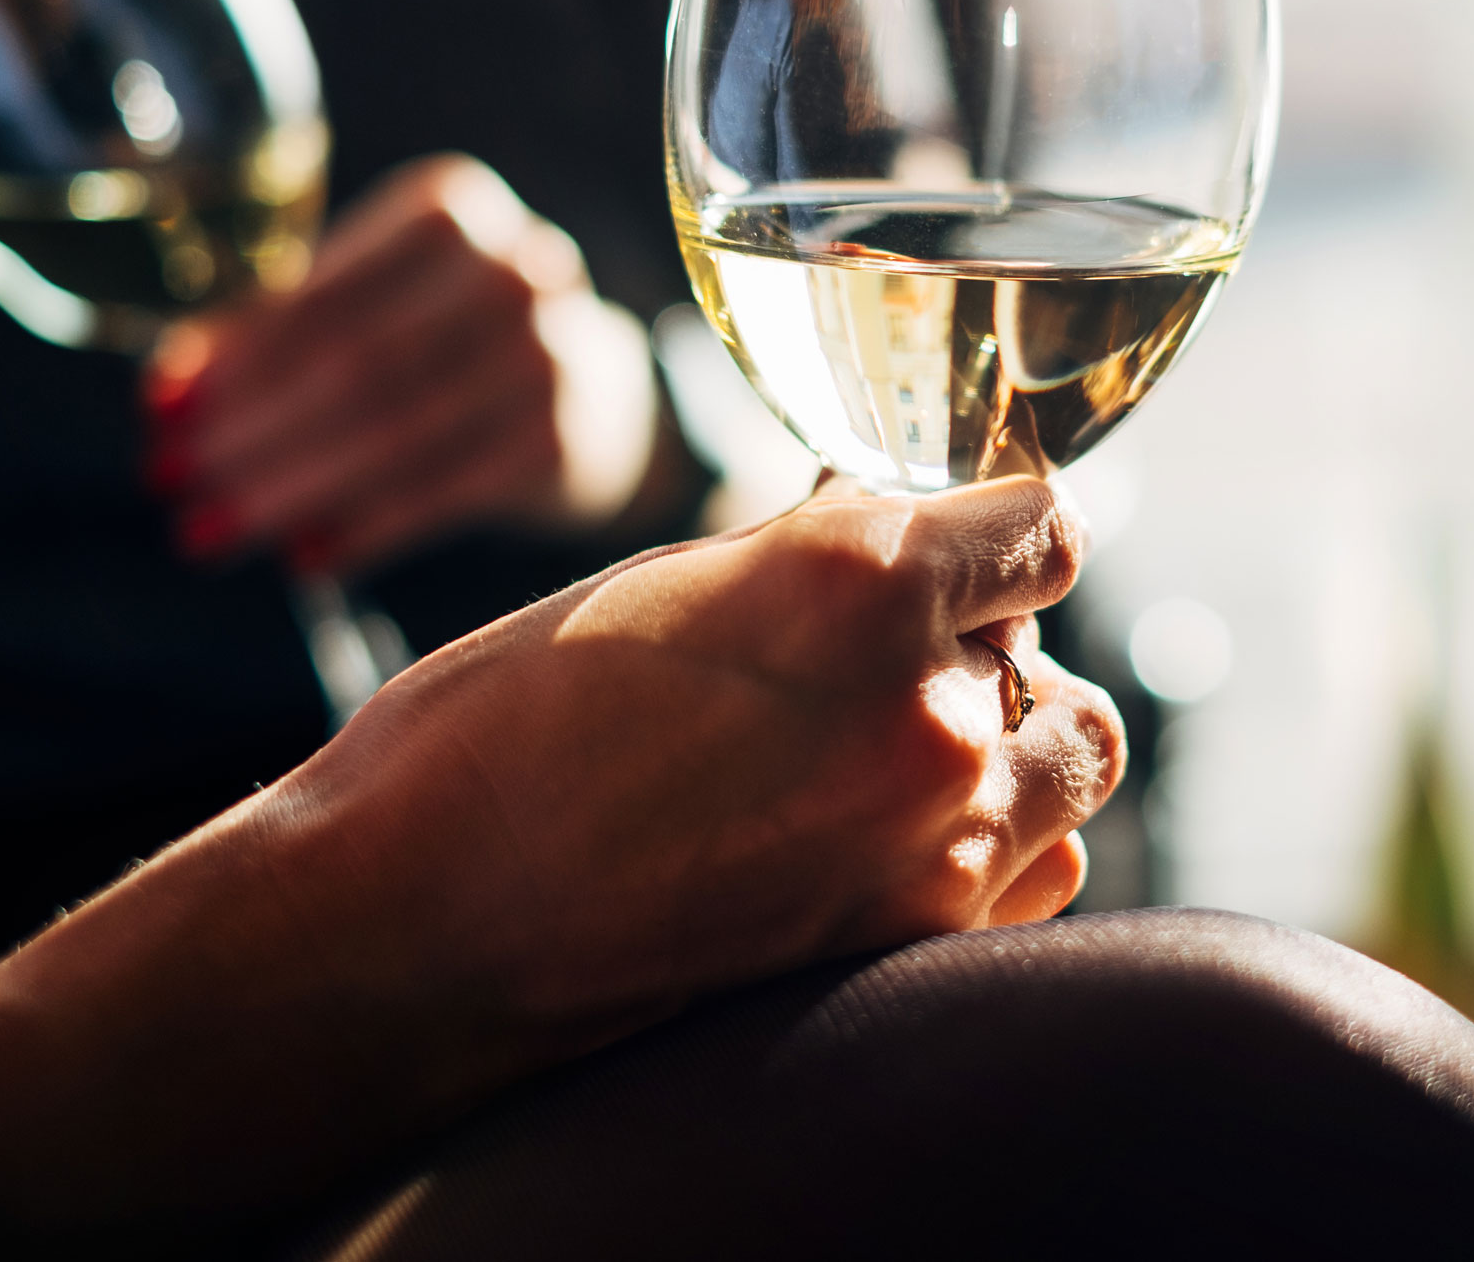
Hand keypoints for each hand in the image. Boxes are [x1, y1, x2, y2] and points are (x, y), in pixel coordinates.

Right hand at [0, 477, 1121, 1256]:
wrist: (402, 937)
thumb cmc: (486, 742)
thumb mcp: (655, 588)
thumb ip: (809, 557)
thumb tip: (901, 531)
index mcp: (855, 581)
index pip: (1042, 527)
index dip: (1002, 534)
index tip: (972, 550)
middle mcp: (922, 708)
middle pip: (1047, 646)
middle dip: (987, 640)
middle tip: (887, 661)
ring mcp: (931, 842)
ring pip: (1070, 758)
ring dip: (1010, 740)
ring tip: (901, 750)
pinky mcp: (911, 946)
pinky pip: (1039, 871)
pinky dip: (999, 844)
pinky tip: (896, 836)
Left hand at [145, 153, 665, 574]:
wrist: (599, 392)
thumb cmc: (450, 337)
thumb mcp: (382, 300)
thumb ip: (281, 328)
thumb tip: (170, 395)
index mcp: (452, 211)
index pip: (326, 293)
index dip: (235, 356)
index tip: (160, 410)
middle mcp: (515, 271)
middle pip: (357, 365)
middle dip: (249, 431)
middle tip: (171, 481)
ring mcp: (549, 358)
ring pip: (394, 434)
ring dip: (290, 489)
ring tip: (211, 530)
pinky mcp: (560, 441)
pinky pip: (443, 492)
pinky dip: (366, 526)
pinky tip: (303, 556)